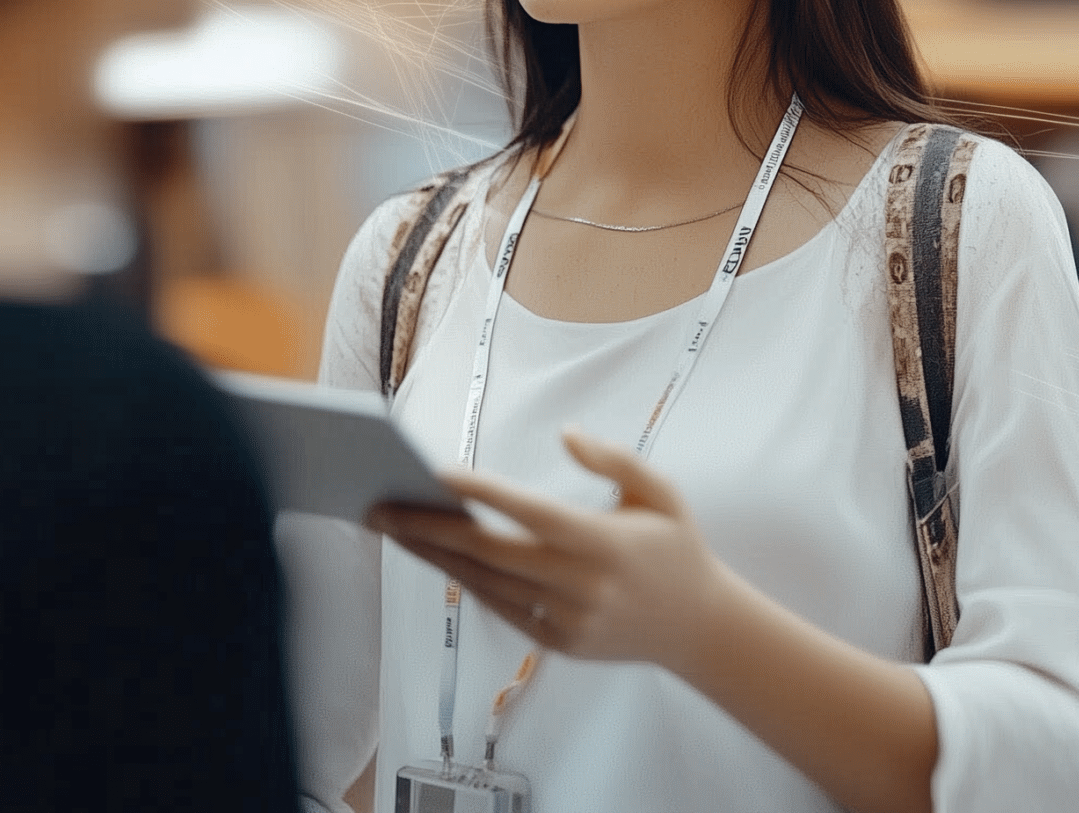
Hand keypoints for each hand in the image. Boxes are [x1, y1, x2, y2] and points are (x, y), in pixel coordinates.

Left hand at [367, 427, 735, 674]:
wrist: (699, 629)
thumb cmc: (675, 548)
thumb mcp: (661, 491)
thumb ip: (614, 457)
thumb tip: (566, 434)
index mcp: (608, 544)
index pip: (534, 514)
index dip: (485, 495)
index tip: (437, 473)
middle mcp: (583, 587)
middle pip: (492, 555)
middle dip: (430, 528)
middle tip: (379, 503)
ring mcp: (568, 620)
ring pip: (486, 584)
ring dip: (434, 554)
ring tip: (391, 525)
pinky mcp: (558, 643)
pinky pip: (500, 607)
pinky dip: (464, 580)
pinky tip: (433, 553)